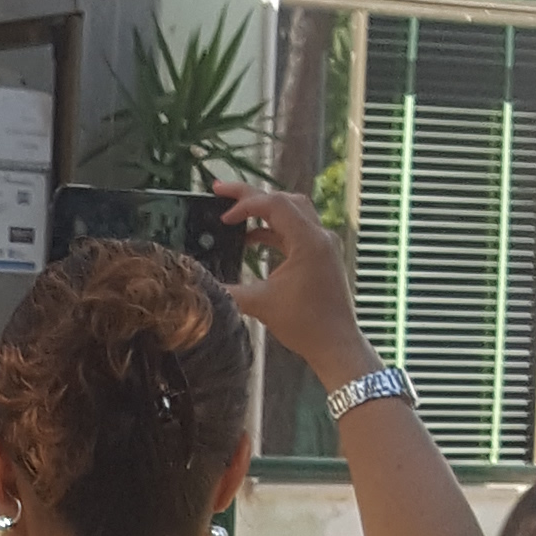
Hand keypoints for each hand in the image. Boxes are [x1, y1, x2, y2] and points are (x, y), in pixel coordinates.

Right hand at [222, 180, 366, 387]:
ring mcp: (323, 245)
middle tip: (220, 191)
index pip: (274, 204)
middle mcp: (320, 236)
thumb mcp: (260, 304)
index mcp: (309, 241)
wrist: (336, 344)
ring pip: (292, 212)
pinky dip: (272, 230)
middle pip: (284, 199)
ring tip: (234, 214)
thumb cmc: (305, 325)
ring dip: (263, 211)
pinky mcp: (321, 256)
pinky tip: (251, 240)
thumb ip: (228, 289)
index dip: (244, 205)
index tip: (223, 219)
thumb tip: (199, 281)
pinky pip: (295, 231)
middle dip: (251, 195)